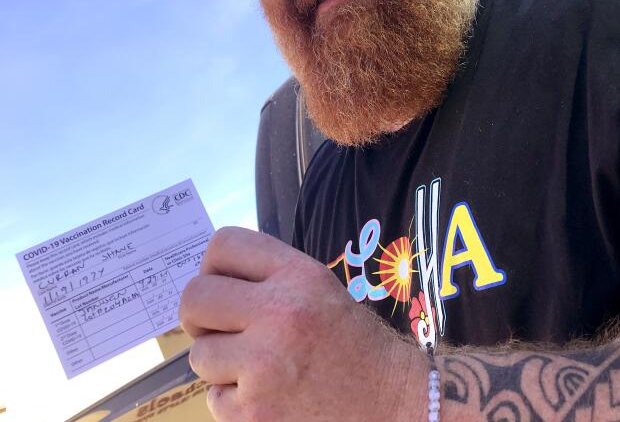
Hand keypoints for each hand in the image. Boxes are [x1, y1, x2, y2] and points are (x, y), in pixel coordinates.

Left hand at [179, 227, 427, 420]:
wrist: (392, 401)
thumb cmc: (355, 345)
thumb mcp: (322, 291)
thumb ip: (271, 278)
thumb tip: (212, 280)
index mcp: (300, 276)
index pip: (223, 245)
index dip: (212, 267)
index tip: (221, 287)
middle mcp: (280, 313)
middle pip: (195, 297)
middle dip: (199, 317)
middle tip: (220, 330)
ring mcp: (264, 365)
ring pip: (200, 355)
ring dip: (221, 365)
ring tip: (261, 369)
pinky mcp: (253, 412)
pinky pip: (214, 399)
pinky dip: (235, 401)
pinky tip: (271, 396)